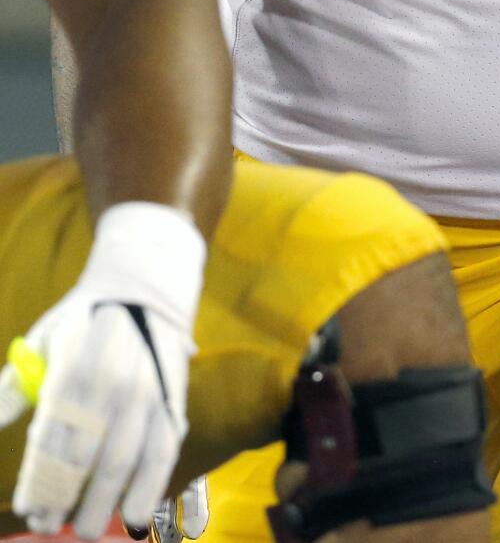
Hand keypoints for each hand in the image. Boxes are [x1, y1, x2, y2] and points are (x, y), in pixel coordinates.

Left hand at [0, 202, 205, 539]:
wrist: (144, 290)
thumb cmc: (84, 321)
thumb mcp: (46, 340)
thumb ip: (17, 385)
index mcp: (74, 368)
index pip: (50, 440)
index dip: (36, 482)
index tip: (25, 510)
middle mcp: (112, 384)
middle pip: (83, 459)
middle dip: (61, 500)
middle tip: (47, 525)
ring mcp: (146, 394)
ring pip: (122, 463)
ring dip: (100, 505)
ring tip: (81, 531)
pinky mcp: (171, 402)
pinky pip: (162, 453)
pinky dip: (149, 490)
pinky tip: (133, 518)